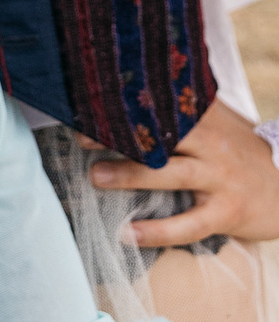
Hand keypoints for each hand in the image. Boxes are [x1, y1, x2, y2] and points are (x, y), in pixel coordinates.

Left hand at [90, 99, 278, 246]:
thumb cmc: (238, 150)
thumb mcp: (216, 122)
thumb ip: (182, 107)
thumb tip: (131, 87)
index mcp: (204, 118)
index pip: (161, 106)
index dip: (125, 105)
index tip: (90, 103)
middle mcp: (210, 143)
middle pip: (161, 134)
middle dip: (120, 136)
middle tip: (82, 138)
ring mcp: (219, 178)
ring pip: (169, 174)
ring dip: (130, 175)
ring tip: (95, 176)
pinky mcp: (227, 212)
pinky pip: (187, 224)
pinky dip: (156, 232)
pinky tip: (127, 234)